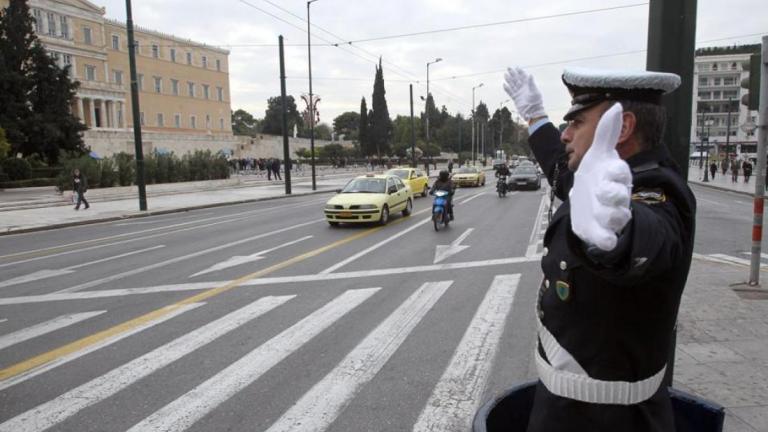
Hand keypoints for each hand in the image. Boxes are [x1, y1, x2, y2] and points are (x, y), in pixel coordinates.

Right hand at [503, 67, 546, 121]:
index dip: (520, 72)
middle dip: (513, 74)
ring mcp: (519, 93)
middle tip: (508, 68)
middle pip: (516, 79)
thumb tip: (530, 75)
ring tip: (505, 74)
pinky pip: (510, 92)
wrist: (533, 112)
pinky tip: (504, 84)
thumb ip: (531, 83)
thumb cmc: (536, 102)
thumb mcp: (535, 92)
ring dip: (509, 80)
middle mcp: (523, 89)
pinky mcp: (515, 99)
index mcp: (528, 86)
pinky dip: (507, 89)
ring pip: (512, 85)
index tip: (517, 67)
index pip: (523, 77)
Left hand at [569, 103, 631, 250]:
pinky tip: (605, 242)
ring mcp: (610, 215)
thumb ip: (606, 133)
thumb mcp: (598, 155)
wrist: (588, 204)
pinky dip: (608, 241)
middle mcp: (616, 196)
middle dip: (613, 194)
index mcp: (615, 177)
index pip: (620, 173)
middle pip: (620, 197)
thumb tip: (616, 105)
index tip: (608, 170)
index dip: (616, 173)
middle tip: (601, 191)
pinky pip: (609, 240)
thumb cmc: (596, 177)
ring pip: (618, 217)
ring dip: (610, 216)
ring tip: (600, 213)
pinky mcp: (602, 232)